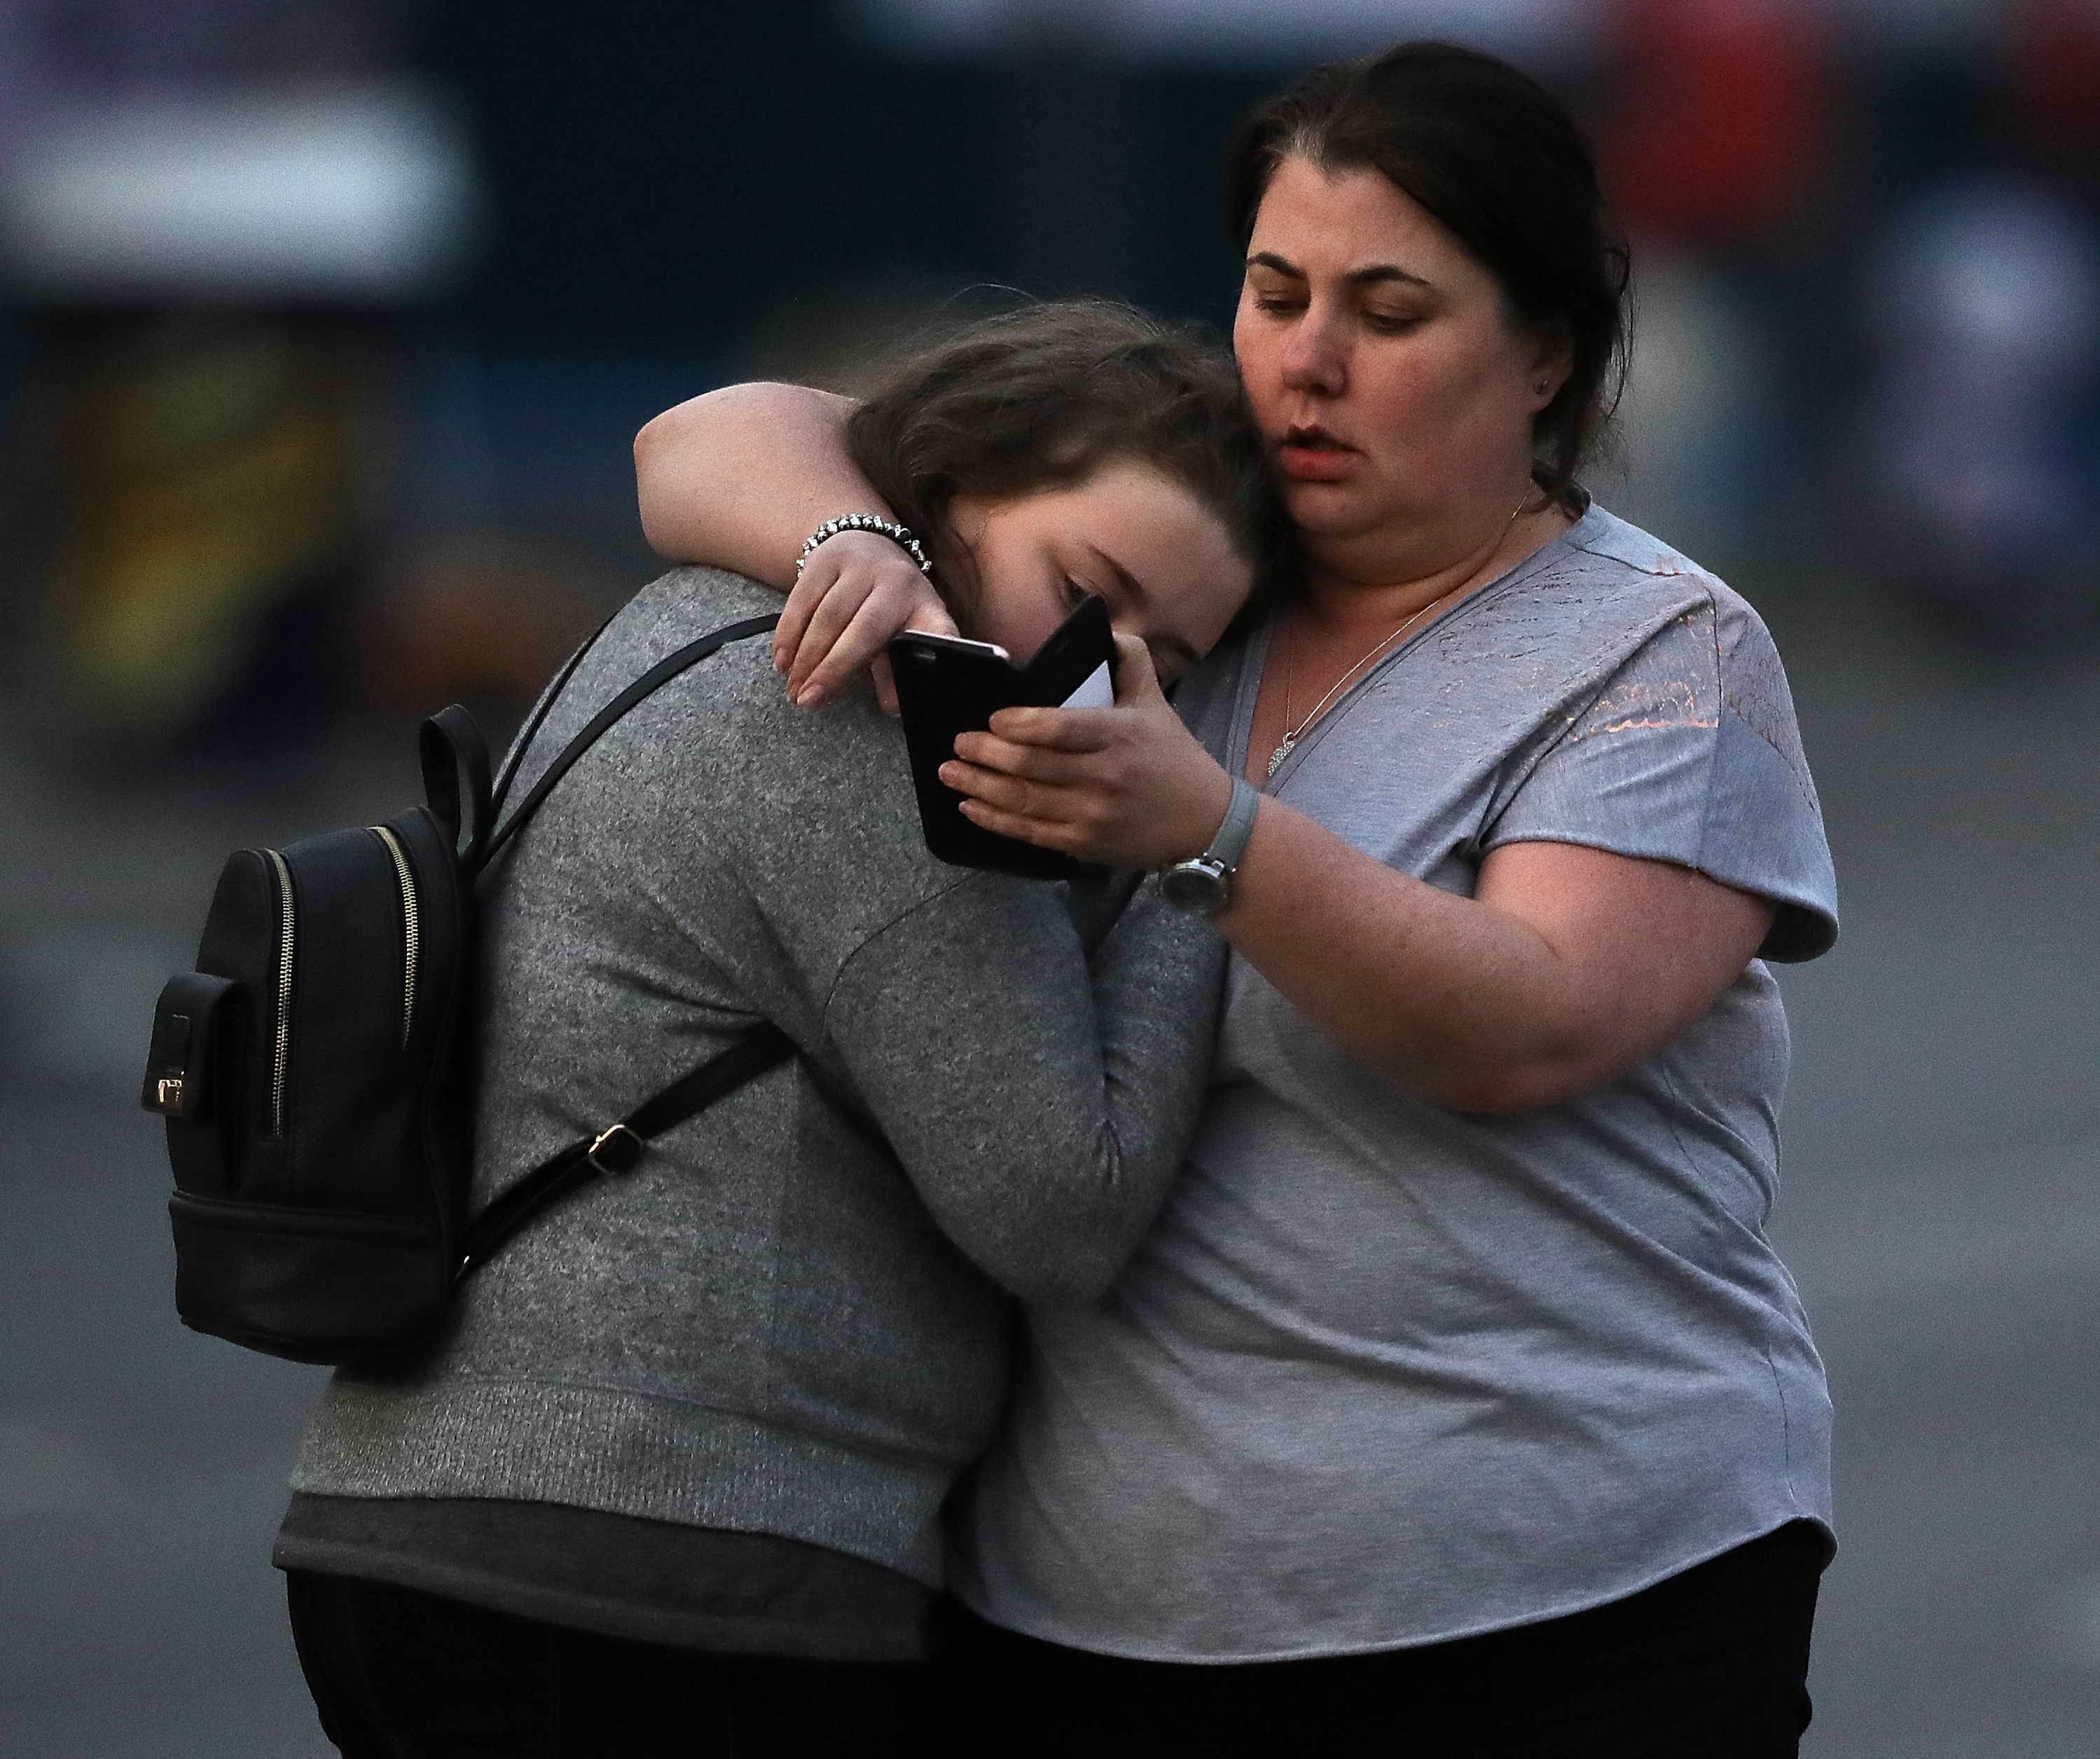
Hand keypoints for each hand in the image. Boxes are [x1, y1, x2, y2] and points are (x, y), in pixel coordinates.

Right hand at [776, 531, 956, 711]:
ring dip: (805, 658)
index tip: (920, 686)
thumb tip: (892, 706)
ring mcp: (860, 566)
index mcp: (925, 606)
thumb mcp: (901, 631)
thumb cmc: (887, 603)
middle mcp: (897, 582)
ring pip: (827, 617)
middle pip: (863, 631)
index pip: (935, 632)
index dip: (935, 652)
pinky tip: (783, 661)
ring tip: (794, 689)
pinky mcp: (825, 559)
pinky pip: (801, 601)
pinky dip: (788, 634)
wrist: (865, 542)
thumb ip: (895, 669)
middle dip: (832, 670)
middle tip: (808, 701)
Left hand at [941, 636, 1236, 867]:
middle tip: (959, 743)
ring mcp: (1092, 814)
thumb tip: (1106, 628)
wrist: (1205, 824)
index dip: (1021, 724)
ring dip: (980, 787)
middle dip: (987, 754)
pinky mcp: (1084, 844)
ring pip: (1023, 801)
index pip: (1061, 728)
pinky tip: (970, 808)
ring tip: (950, 773)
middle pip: (1032, 765)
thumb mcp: (1157, 703)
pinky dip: (996, 821)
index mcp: (1119, 735)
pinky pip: (1031, 833)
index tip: (993, 719)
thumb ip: (1132, 661)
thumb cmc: (1176, 759)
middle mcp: (1103, 776)